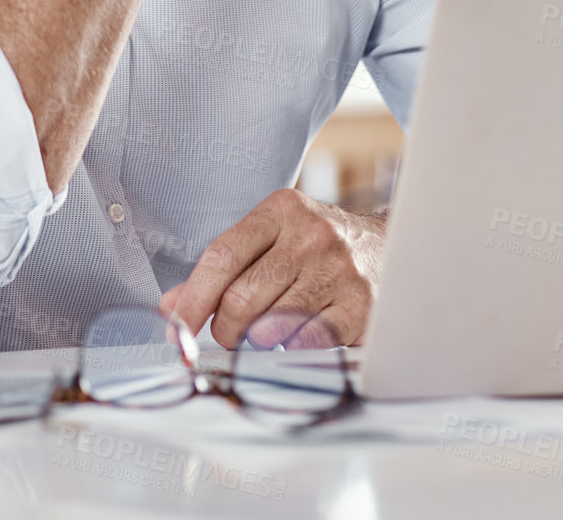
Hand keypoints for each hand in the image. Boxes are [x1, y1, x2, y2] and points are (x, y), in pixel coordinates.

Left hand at [159, 189, 387, 348]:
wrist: (392, 247)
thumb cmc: (319, 247)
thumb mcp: (271, 238)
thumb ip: (222, 270)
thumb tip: (170, 306)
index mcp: (281, 210)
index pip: (222, 256)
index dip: (192, 298)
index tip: (175, 329)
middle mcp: (310, 235)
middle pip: (242, 297)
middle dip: (223, 329)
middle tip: (227, 336)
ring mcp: (338, 270)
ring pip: (272, 325)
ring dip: (254, 343)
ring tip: (260, 337)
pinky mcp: (361, 306)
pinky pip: (308, 343)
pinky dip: (289, 351)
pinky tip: (290, 344)